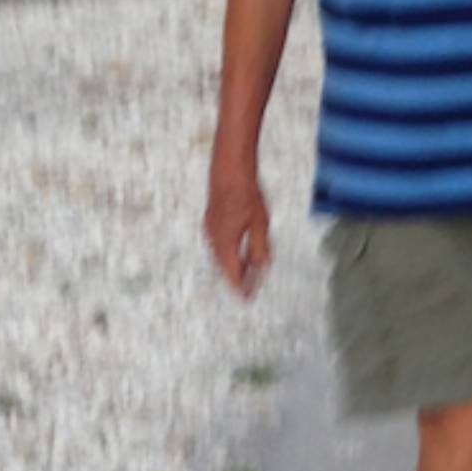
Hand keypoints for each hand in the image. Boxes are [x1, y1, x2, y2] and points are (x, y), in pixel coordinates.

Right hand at [205, 157, 270, 296]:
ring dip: (232, 267)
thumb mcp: (260, 225)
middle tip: (247, 292)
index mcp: (225, 243)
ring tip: (245, 276)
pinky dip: (227, 255)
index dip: (241, 289)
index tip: (247, 301)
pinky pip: (218, 246)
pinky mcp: (210, 221)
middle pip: (225, 268)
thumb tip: (262, 269)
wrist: (229, 169)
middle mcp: (214, 239)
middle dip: (236, 281)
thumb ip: (260, 249)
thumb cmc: (247, 195)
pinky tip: (237, 253)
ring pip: (220, 257)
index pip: (233, 274)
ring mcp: (210, 230)